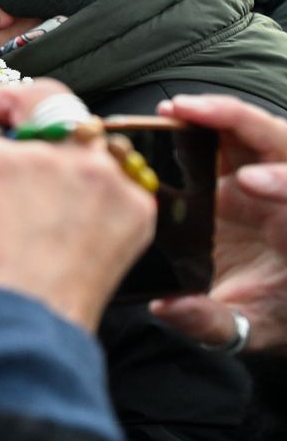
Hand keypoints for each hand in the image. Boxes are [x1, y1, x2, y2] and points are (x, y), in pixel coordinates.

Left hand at [0, 86, 155, 332]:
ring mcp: (30, 159)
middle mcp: (88, 170)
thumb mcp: (80, 264)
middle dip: (2, 104)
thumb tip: (17, 205)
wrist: (5, 339)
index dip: (46, 135)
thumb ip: (65, 219)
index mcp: (124, 201)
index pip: (88, 142)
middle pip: (47, 102)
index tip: (16, 138)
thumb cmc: (32, 323)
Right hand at [149, 94, 286, 354]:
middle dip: (238, 120)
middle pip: (279, 141)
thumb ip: (214, 323)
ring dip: (218, 114)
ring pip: (256, 131)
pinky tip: (172, 119)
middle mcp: (286, 197)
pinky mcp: (243, 176)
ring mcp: (265, 183)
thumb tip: (166, 306)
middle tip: (186, 115)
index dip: (282, 180)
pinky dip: (206, 122)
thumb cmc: (274, 314)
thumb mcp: (252, 329)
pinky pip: (231, 139)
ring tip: (173, 111)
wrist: (286, 306)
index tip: (247, 182)